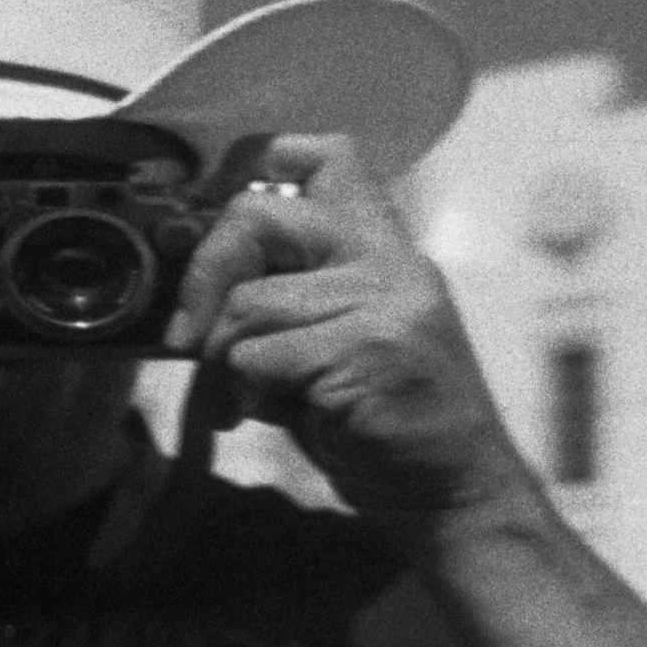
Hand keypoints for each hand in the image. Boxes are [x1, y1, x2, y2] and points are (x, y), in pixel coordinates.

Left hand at [165, 134, 537, 539]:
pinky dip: (246, 394)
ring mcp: (382, 301)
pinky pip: (258, 356)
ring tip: (245, 398)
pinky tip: (273, 416)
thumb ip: (292, 293)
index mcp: (385, 247)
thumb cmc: (388, 420)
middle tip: (189, 332)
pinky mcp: (367, 349)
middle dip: (204, 272)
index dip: (258, 166)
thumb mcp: (345, 338)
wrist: (457, 490)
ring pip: (248, 301)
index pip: (327, 156)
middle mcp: (387, 260)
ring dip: (223, 360)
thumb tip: (198, 281)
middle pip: (258, 213)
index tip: (223, 218)